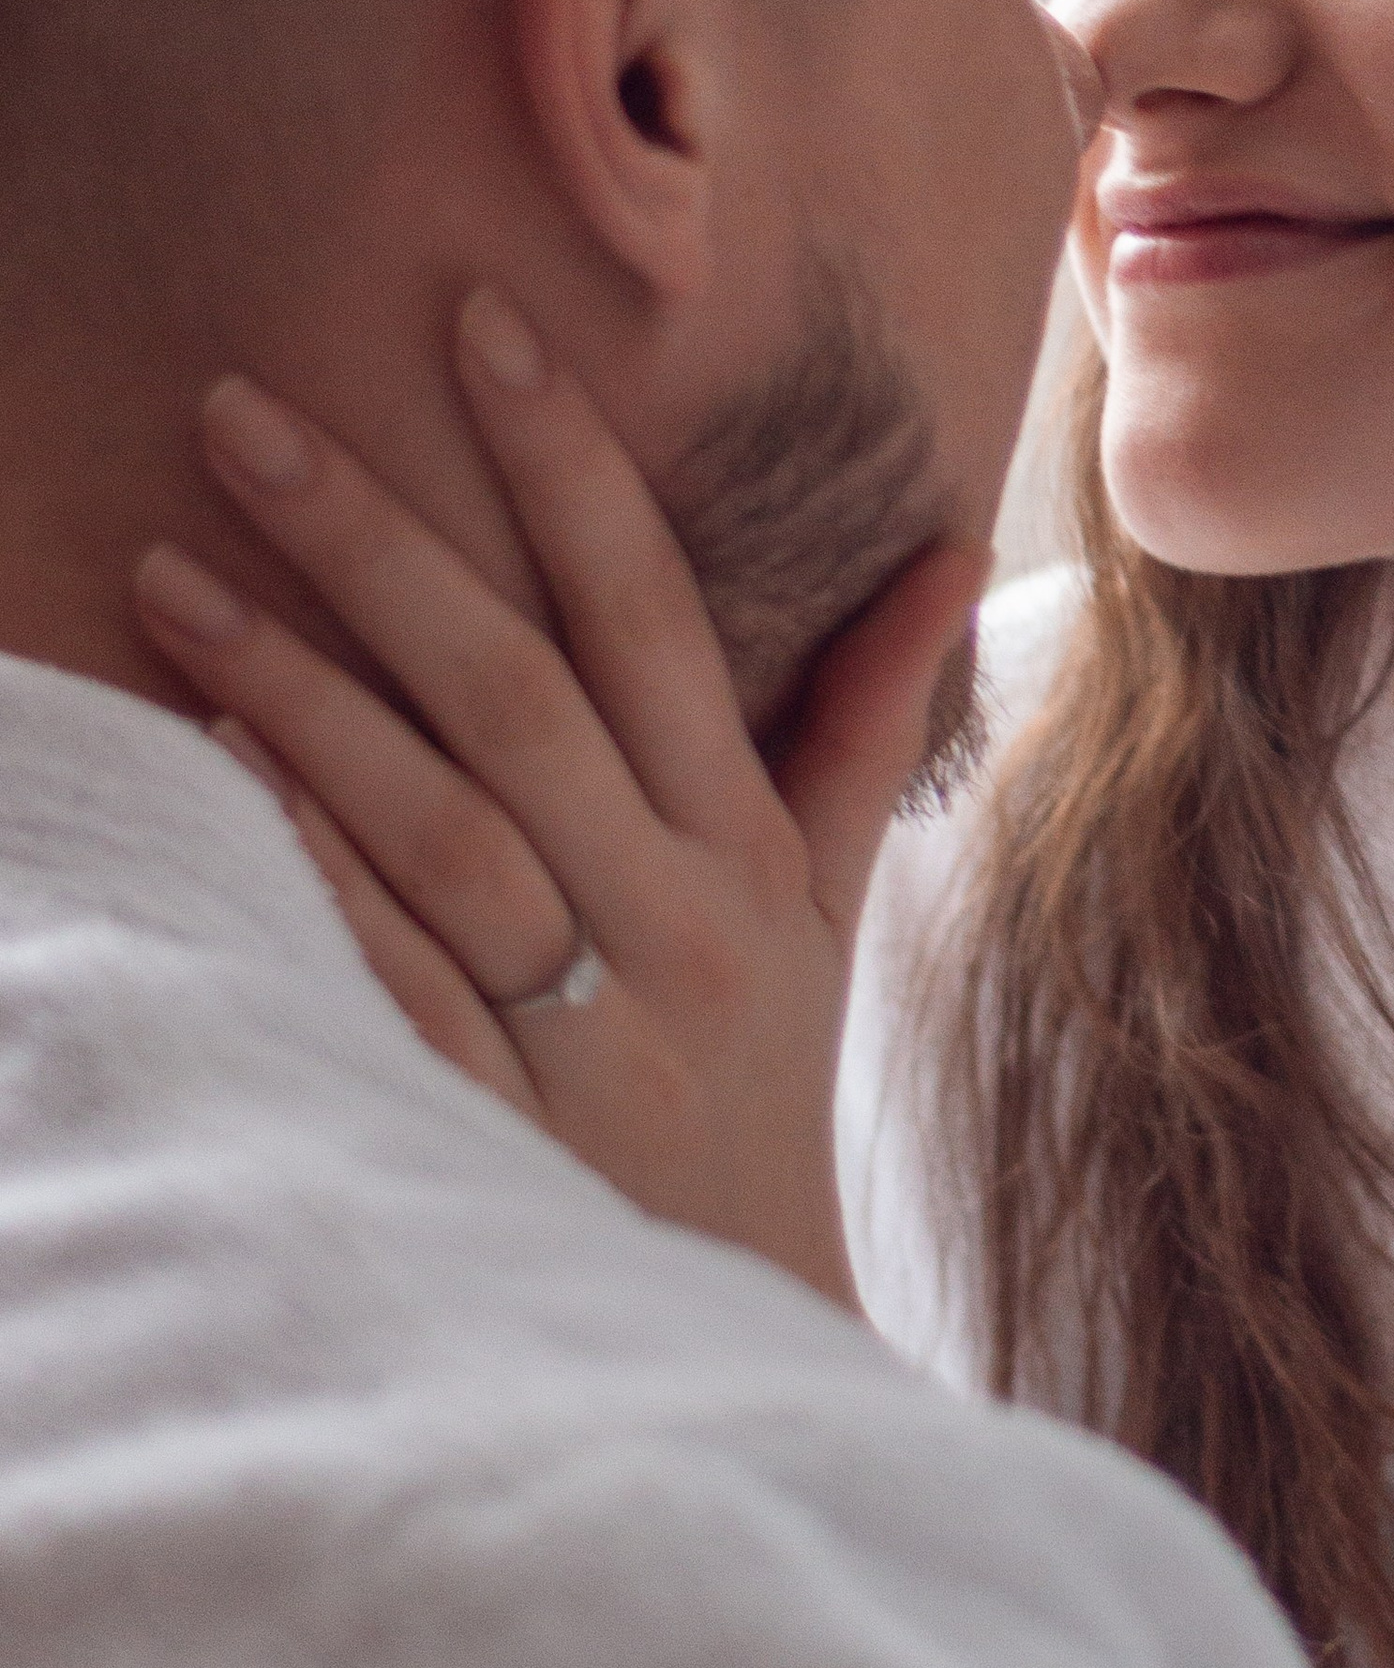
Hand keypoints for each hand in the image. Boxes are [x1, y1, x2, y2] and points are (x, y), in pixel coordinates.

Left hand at [130, 285, 987, 1308]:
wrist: (733, 1344)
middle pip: (514, 695)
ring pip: (433, 826)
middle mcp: (668, 919)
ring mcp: (576, 1029)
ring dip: (296, 691)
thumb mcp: (828, 906)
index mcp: (741, 848)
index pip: (654, 617)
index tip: (478, 323)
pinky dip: (309, 874)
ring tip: (170, 576)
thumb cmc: (754, 1090)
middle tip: (239, 413)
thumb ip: (864, 723)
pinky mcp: (485, 1127)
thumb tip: (949, 549)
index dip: (568, 466)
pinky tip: (215, 775)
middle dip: (376, 539)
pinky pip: (387, 980)